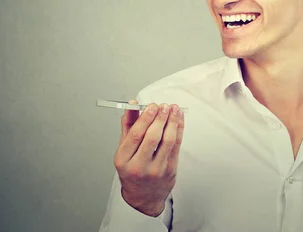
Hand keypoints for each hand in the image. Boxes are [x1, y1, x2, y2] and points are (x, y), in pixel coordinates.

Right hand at [113, 100, 184, 216]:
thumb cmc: (132, 171)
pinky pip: (177, 146)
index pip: (135, 135)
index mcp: (123, 160)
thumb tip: (132, 105)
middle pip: (152, 137)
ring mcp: (156, 170)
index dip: (145, 118)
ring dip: (172, 122)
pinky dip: (179, 130)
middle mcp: (139, 166)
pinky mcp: (170, 170)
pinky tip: (178, 120)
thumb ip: (128, 126)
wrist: (143, 197)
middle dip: (160, 118)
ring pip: (167, 141)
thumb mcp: (124, 150)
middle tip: (163, 106)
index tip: (151, 106)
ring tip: (173, 109)